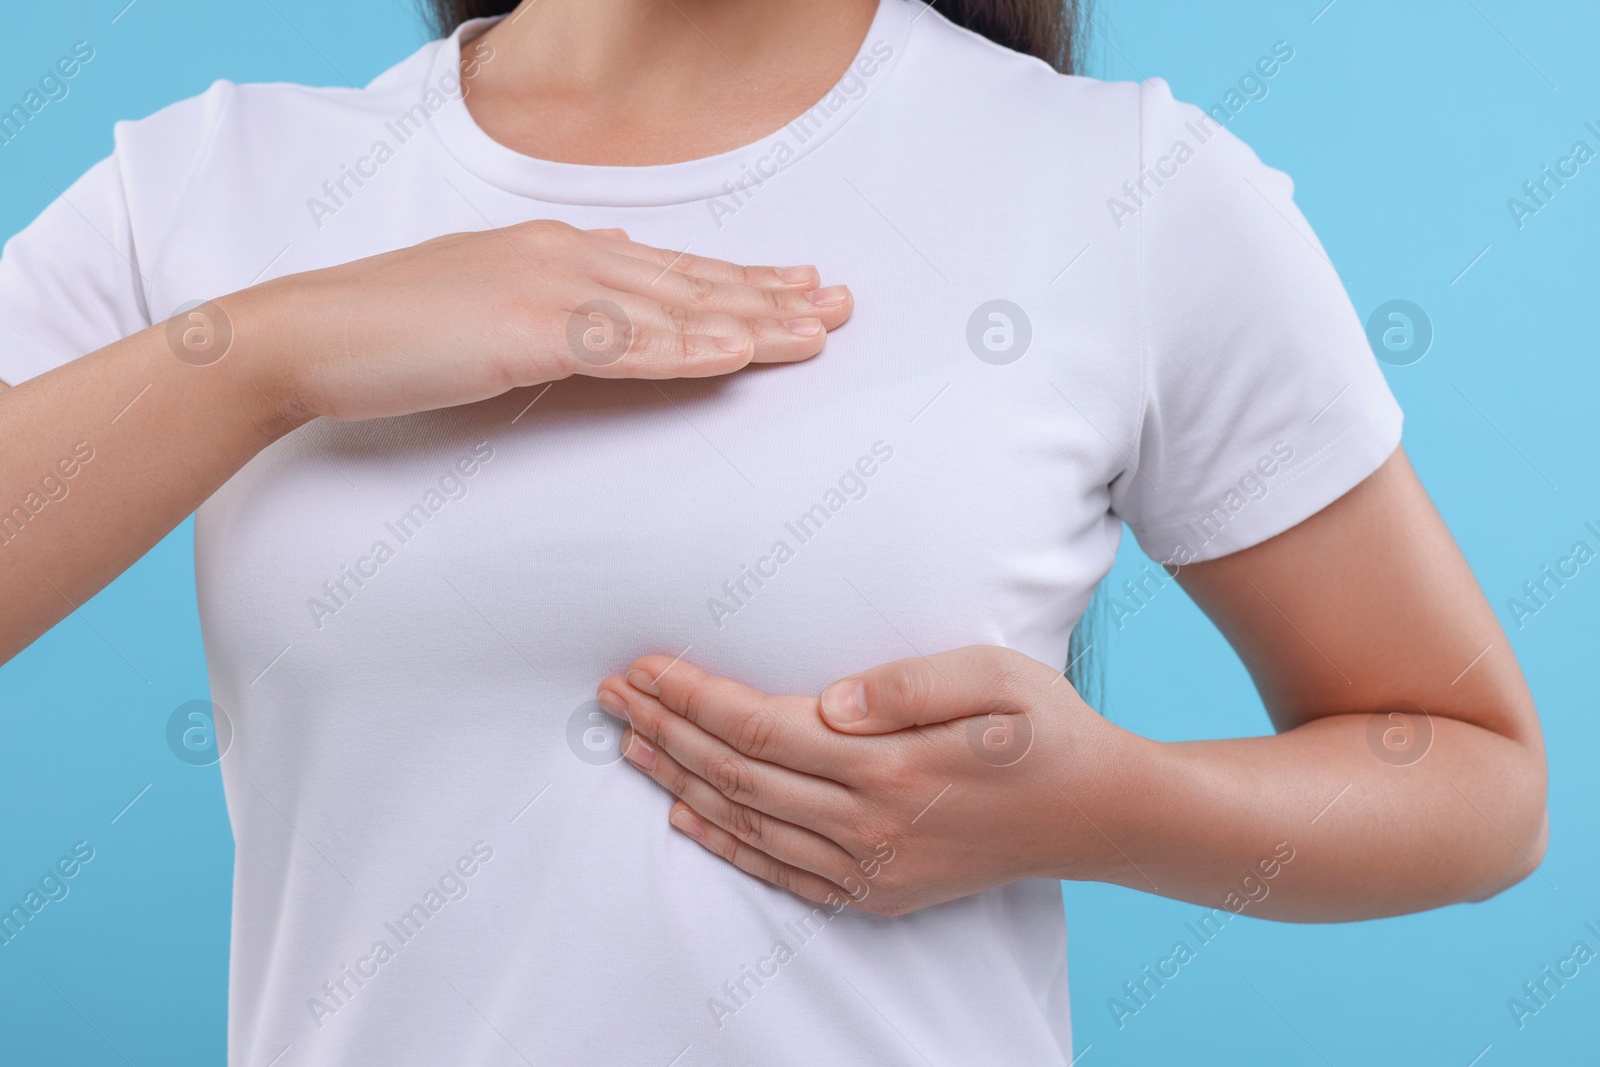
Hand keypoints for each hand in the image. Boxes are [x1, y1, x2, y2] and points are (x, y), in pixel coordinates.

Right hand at [231, 223, 851, 422]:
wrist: (311, 332)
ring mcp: (550, 288)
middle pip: (690, 284)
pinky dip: (687, 348)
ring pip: (674, 310)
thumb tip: (604, 294)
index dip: (741, 281)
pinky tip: (738, 353)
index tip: (799, 287)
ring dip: (751, 322)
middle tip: (841, 307)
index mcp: (559, 250)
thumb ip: (551, 300)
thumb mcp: (488, 301)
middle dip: (772, 297)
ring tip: (817, 333)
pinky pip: (626, 345)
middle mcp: (567, 256)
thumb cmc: (393, 328)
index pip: (671, 271)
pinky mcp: (529, 330)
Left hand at [596, 646, 1138, 915]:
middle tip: (613, 696)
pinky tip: (687, 818)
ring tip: (631, 744)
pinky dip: (724, 845)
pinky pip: (780, 872)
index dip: (694, 697)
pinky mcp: (878, 891)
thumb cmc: (1048, 732)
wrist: (1101, 816)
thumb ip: (910, 685)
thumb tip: (829, 701)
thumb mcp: (997, 678)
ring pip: (746, 823)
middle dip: (667, 730)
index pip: (760, 729)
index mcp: (890, 765)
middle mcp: (869, 825)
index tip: (646, 668)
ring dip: (679, 782)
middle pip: (737, 776)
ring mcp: (871, 867)